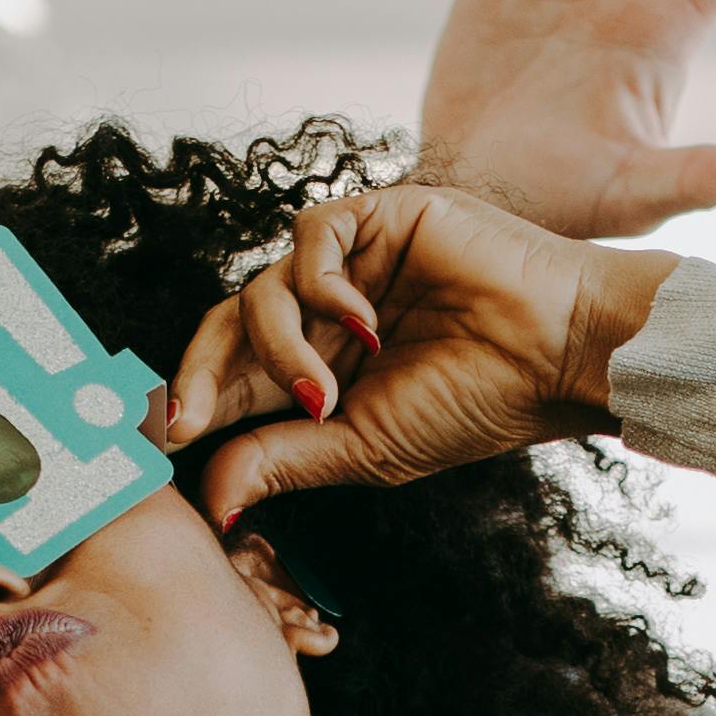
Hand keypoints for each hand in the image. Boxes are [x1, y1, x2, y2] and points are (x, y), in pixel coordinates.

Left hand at [158, 185, 668, 525]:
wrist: (558, 353)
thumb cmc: (478, 404)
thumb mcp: (365, 447)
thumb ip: (284, 460)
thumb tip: (211, 498)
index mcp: (323, 370)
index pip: (234, 378)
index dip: (191, 404)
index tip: (157, 442)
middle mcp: (327, 315)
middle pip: (227, 327)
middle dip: (198, 375)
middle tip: (184, 420)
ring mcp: (350, 265)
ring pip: (262, 289)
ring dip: (278, 349)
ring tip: (326, 392)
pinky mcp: (377, 217)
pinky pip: (309, 238)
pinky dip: (321, 287)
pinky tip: (363, 326)